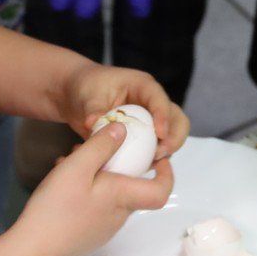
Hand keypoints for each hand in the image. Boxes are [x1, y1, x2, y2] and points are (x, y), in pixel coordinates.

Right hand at [12, 121, 174, 255]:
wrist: (31, 252)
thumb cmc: (56, 208)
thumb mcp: (77, 167)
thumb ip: (101, 146)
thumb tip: (123, 130)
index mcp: (123, 198)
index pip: (160, 191)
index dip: (166, 173)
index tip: (157, 156)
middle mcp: (118, 216)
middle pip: (130, 186)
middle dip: (116, 163)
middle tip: (92, 148)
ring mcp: (101, 229)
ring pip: (109, 194)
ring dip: (95, 174)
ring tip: (69, 161)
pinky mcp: (85, 235)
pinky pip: (94, 205)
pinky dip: (84, 188)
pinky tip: (60, 181)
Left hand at [52, 63, 190, 162]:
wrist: (79, 95)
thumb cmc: (87, 87)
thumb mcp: (88, 97)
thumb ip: (94, 110)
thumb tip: (94, 124)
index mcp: (142, 86)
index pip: (159, 99)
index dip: (163, 116)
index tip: (160, 134)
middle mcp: (152, 103)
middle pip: (177, 118)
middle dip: (174, 138)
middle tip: (159, 154)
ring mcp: (151, 120)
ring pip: (172, 136)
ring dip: (166, 151)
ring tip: (151, 164)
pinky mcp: (145, 136)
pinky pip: (157, 148)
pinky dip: (153, 159)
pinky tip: (141, 169)